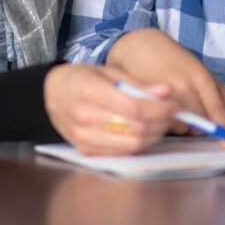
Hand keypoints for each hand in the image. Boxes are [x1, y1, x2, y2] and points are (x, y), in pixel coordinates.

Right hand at [43, 63, 178, 155]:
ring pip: (132, 144)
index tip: (175, 104)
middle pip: (136, 128)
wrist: (49, 95)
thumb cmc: (81, 79)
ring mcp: (84, 136)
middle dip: (161, 122)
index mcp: (88, 89)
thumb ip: (137, 83)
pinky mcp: (86, 150)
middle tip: (172, 113)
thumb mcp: (107, 71)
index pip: (134, 107)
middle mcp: (84, 115)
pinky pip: (122, 152)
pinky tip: (145, 132)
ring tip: (161, 122)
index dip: (159, 108)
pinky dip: (139, 143)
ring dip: (154, 135)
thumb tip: (167, 92)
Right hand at [105, 28, 224, 134]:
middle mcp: (184, 85)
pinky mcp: (148, 99)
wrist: (139, 44)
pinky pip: (163, 122)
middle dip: (199, 126)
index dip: (223, 127)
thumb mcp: (197, 68)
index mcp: (200, 76)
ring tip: (174, 109)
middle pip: (199, 122)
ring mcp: (165, 93)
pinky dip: (166, 122)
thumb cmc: (171, 57)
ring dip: (181, 125)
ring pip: (180, 126)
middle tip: (193, 117)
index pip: (215, 108)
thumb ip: (216, 91)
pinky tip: (162, 109)